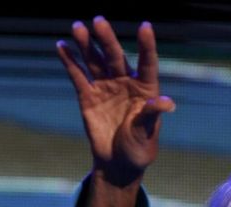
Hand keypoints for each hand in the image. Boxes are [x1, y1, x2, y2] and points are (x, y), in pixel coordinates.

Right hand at [57, 17, 174, 185]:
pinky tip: (62, 46)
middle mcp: (125, 82)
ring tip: (78, 27)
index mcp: (145, 88)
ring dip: (86, 45)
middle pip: (115, 56)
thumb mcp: (147, 132)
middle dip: (107, 39)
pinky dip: (70, 61)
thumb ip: (152, 114)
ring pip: (95, 61)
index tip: (145, 27)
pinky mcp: (87, 96)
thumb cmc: (139, 146)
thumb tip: (168, 103)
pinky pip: (78, 76)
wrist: (118, 162)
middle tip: (99, 21)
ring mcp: (105, 87)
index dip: (147, 45)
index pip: (147, 63)